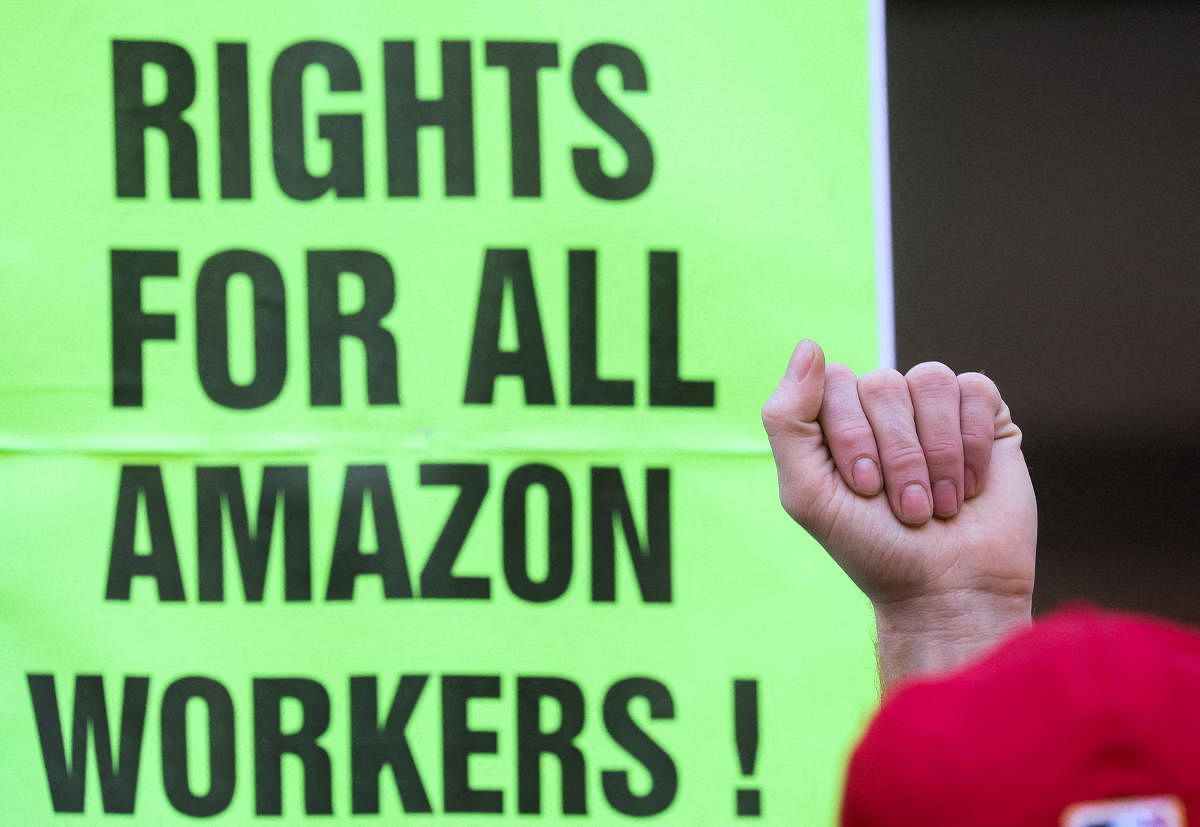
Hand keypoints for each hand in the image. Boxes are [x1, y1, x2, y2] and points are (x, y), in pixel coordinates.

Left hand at [761, 341, 1036, 688]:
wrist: (946, 591)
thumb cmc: (870, 546)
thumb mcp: (807, 491)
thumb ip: (787, 418)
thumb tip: (809, 345)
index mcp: (835, 417)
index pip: (834, 382)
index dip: (851, 436)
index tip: (863, 490)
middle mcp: (883, 405)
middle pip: (883, 383)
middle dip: (897, 456)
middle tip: (907, 509)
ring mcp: (934, 408)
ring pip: (930, 379)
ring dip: (936, 454)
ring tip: (939, 504)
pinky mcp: (985, 417)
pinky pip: (975, 389)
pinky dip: (971, 445)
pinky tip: (969, 487)